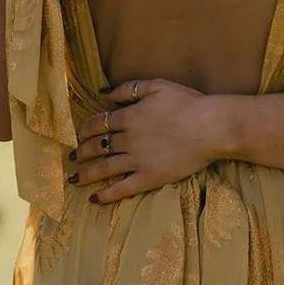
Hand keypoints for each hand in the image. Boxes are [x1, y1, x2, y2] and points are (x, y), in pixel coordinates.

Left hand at [70, 79, 234, 203]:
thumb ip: (128, 89)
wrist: (210, 127)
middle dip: (82, 151)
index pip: (98, 123)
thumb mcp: (157, 86)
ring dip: (86, 173)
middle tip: (73, 156)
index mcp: (129, 117)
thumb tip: (103, 93)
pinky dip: (106, 194)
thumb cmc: (187, 102)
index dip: (84, 129)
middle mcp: (128, 140)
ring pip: (104, 168)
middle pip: (98, 146)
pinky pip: (122, 189)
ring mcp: (137, 161)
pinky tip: (95, 198)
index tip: (77, 135)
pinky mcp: (149, 178)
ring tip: (75, 178)